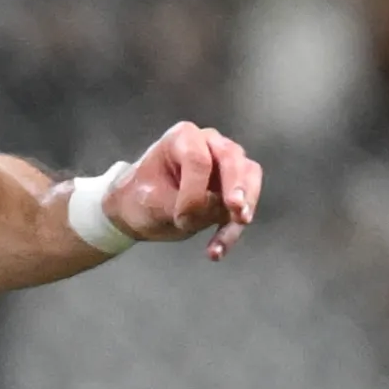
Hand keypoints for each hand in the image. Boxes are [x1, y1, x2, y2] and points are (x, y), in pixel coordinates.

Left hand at [109, 120, 263, 258]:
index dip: (194, 192)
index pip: (198, 160)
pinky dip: (233, 228)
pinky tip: (217, 251)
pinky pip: (245, 203)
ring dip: (246, 204)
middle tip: (238, 212)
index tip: (180, 217)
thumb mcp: (151, 201)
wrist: (139, 210)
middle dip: (237, 187)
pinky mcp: (233, 187)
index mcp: (182, 137)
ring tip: (239, 224)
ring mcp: (225, 162)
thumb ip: (185, 202)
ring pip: (249, 175)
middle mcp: (209, 143)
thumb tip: (218, 207)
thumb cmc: (139, 197)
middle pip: (232, 159)